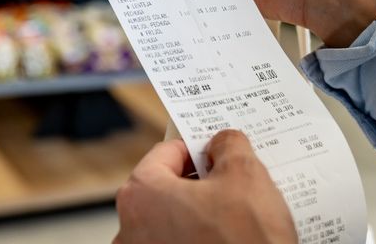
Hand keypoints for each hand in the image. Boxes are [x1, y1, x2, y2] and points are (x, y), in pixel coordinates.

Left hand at [114, 130, 294, 243]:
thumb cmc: (244, 241)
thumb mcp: (245, 175)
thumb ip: (228, 146)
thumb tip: (222, 142)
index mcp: (141, 195)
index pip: (166, 153)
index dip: (197, 148)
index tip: (217, 152)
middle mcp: (130, 229)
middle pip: (165, 188)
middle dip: (198, 183)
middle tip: (231, 182)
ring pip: (171, 220)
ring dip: (198, 214)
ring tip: (234, 217)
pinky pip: (176, 243)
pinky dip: (197, 238)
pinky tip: (226, 240)